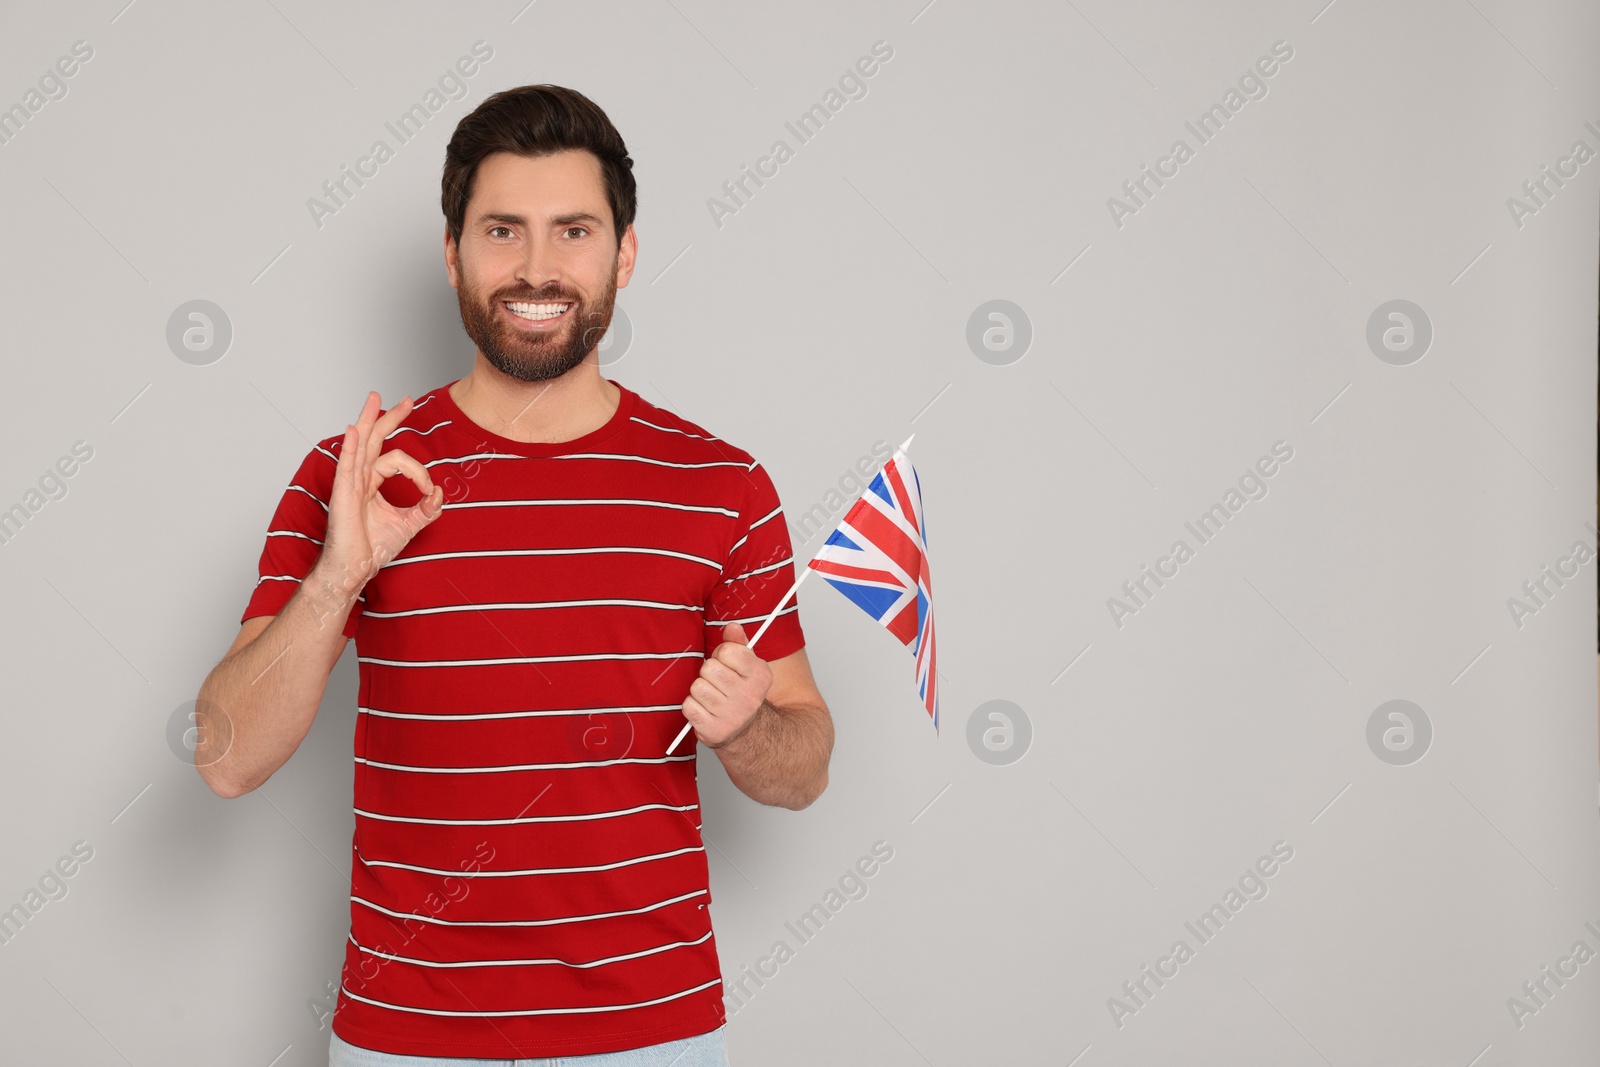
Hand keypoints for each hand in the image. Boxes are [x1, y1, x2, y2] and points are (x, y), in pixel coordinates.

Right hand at [313, 391, 442, 600]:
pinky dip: (350, 447)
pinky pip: (346, 467)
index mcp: (371, 482)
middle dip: (390, 418)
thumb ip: (427, 509)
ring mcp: (349, 485)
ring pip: (360, 445)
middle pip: (374, 440)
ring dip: (369, 420)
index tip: (429, 491)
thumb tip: (441, 494)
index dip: (419, 472)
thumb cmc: (372, 548)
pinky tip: (354, 430)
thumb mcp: (409, 525)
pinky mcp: (344, 496)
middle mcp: (359, 478)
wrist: (354, 569)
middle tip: (407, 400)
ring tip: (374, 397)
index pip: (397, 460)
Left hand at [683, 622, 773, 747]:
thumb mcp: (746, 664)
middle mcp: (749, 697)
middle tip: (718, 683)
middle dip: (708, 673)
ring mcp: (732, 716)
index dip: (721, 654)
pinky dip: (692, 706)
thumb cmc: (741, 690)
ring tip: (712, 697)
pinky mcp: (714, 731)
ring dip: (700, 690)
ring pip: (697, 687)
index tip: (726, 664)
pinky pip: (689, 706)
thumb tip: (732, 626)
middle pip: (709, 668)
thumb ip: (738, 643)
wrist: (745, 730)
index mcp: (760, 676)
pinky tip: (705, 709)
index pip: (727, 651)